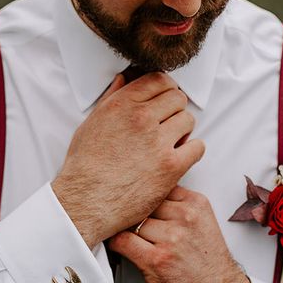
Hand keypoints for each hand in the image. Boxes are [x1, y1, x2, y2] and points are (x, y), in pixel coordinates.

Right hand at [52, 73, 204, 247]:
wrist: (85, 202)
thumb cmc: (84, 166)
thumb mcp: (91, 124)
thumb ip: (111, 99)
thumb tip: (124, 79)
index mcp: (122, 105)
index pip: (159, 80)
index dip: (165, 89)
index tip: (164, 102)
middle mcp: (141, 119)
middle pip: (177, 98)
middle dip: (174, 110)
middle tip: (167, 125)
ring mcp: (158, 142)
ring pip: (188, 120)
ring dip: (182, 130)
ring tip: (171, 143)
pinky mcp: (171, 167)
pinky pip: (197, 147)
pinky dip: (192, 151)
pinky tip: (180, 158)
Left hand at [109, 185, 250, 282]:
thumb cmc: (210, 266)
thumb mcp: (203, 224)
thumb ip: (179, 207)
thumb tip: (148, 198)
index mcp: (196, 204)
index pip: (157, 185)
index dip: (143, 195)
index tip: (135, 201)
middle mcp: (185, 217)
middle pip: (143, 202)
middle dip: (133, 213)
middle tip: (124, 219)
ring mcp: (171, 238)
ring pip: (131, 221)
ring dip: (124, 229)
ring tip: (124, 236)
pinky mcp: (156, 260)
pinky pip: (122, 241)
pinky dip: (115, 243)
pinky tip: (118, 247)